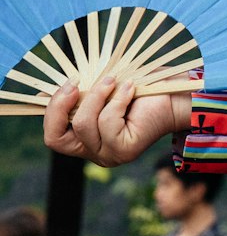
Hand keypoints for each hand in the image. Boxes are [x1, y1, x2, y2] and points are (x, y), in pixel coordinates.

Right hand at [43, 77, 191, 166]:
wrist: (175, 95)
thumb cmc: (138, 89)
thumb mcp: (100, 89)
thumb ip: (75, 94)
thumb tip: (41, 94)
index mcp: (85, 140)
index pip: (52, 137)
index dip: (51, 110)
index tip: (67, 83)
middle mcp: (94, 152)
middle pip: (56, 138)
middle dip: (61, 106)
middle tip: (77, 82)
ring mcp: (109, 155)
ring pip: (83, 125)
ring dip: (97, 95)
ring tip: (115, 80)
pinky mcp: (125, 151)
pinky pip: (107, 123)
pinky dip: (116, 100)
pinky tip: (130, 89)